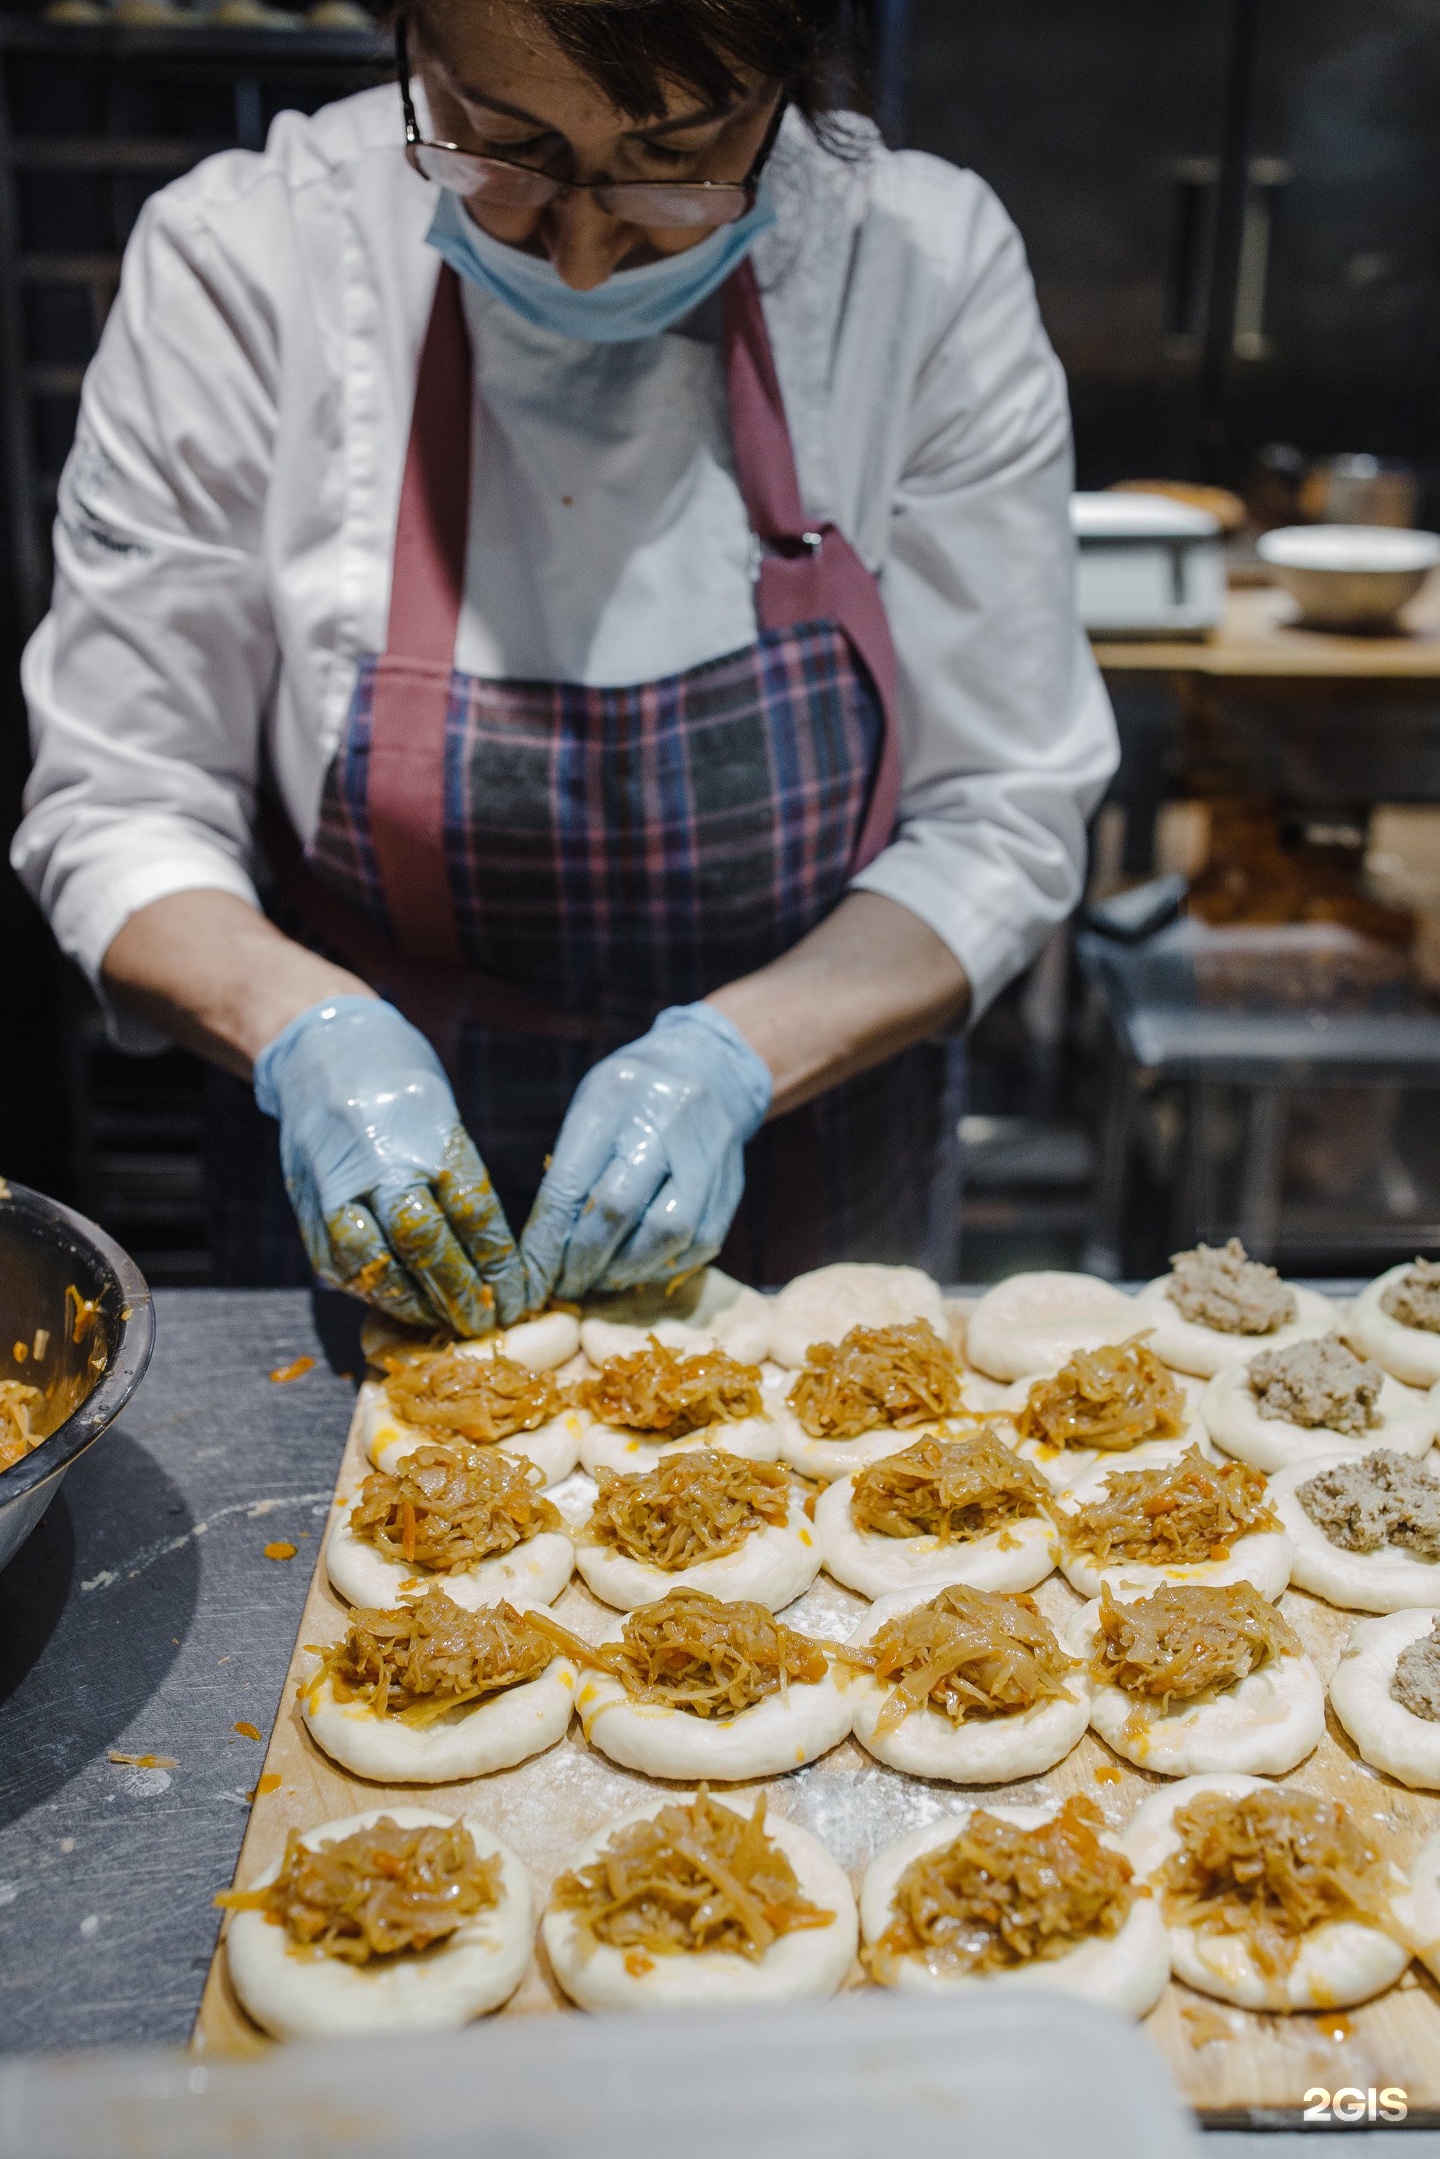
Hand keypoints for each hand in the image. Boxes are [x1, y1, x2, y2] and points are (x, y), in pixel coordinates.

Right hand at [254, 996, 527, 1334]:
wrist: (319, 1049)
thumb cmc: (396, 1079)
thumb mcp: (442, 1112)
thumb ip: (459, 1176)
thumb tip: (491, 1252)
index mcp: (423, 1129)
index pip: (472, 1210)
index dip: (499, 1261)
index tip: (521, 1292)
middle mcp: (376, 1160)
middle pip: (425, 1242)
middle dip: (460, 1292)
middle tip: (488, 1323)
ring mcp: (333, 1185)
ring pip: (376, 1264)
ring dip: (414, 1302)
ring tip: (445, 1321)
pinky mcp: (305, 1205)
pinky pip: (338, 1265)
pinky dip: (372, 1291)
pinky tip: (399, 1303)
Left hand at [521, 1003, 771, 1304]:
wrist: (710, 1068)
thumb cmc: (631, 1096)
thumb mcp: (590, 1109)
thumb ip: (570, 1171)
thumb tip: (549, 1250)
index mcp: (618, 1095)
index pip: (573, 1181)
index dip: (549, 1238)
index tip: (534, 1275)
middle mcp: (669, 1119)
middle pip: (621, 1208)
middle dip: (585, 1259)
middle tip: (565, 1284)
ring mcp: (708, 1152)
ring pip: (669, 1232)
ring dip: (628, 1269)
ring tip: (603, 1279)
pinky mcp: (732, 1183)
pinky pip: (702, 1241)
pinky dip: (666, 1265)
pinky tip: (642, 1268)